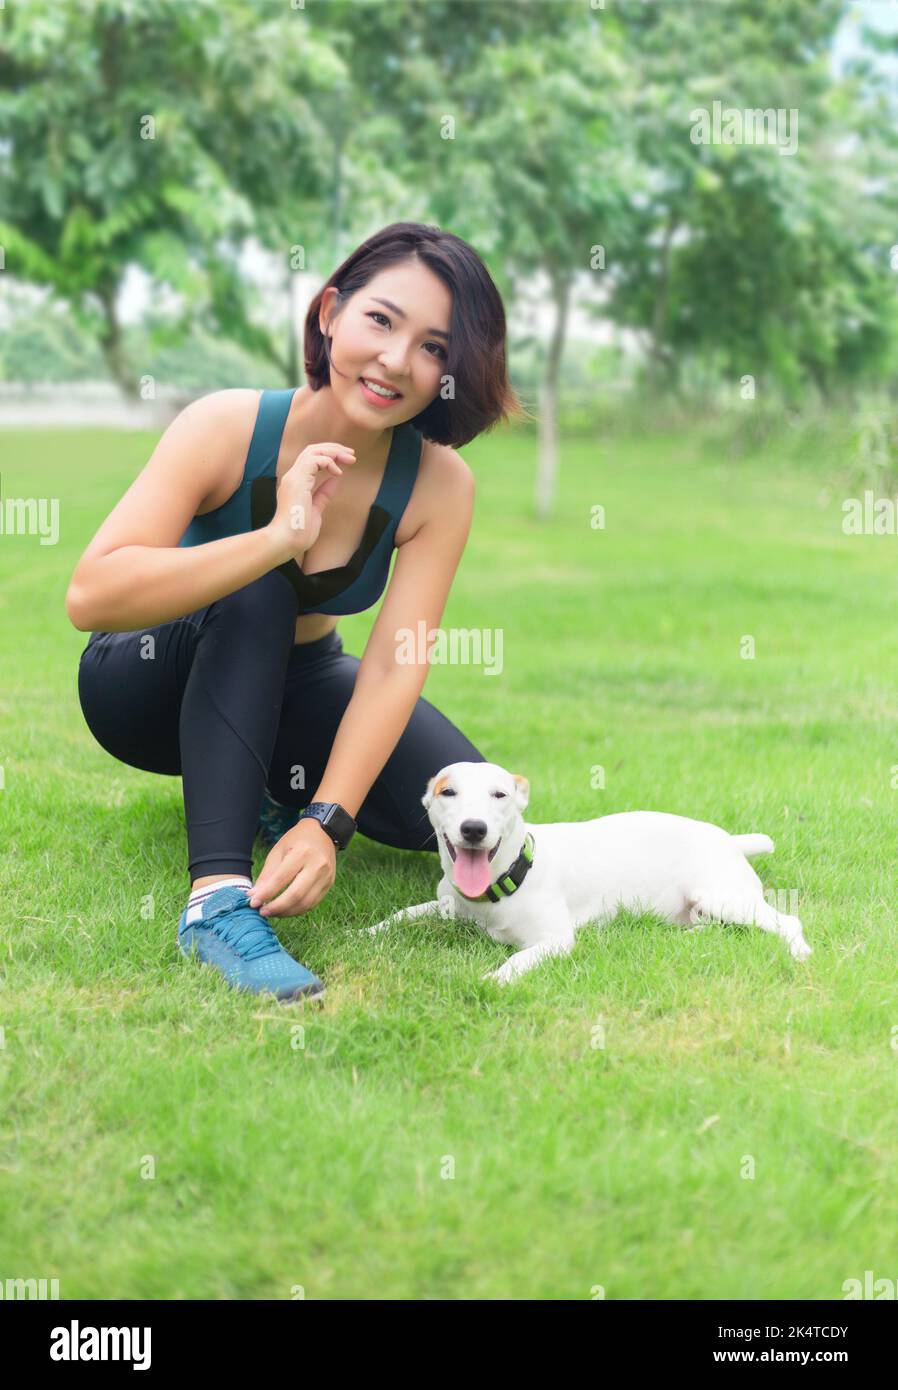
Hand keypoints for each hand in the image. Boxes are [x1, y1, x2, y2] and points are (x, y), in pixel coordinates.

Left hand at [248, 816, 336, 917]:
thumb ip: (267, 875)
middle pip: (296, 895)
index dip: (266, 893)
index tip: (253, 902)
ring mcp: (326, 876)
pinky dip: (297, 910)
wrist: (323, 834)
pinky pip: (312, 903)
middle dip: (276, 907)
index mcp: (302, 853)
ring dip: (286, 912)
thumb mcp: (278, 851)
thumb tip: (254, 896)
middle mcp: (317, 865)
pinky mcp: (329, 884)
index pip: (281, 879)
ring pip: (305, 903)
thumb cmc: (297, 841)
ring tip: (272, 912)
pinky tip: (285, 909)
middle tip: (262, 911)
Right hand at [268, 442, 355, 558]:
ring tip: (350, 458)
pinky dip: (329, 462)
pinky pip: (315, 460)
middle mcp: (293, 477)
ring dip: (334, 452)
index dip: (329, 456)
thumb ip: (324, 494)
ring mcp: (294, 478)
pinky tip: (338, 473)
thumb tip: (335, 480)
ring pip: (313, 451)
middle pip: (312, 450)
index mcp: (296, 483)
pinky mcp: (298, 481)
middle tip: (351, 453)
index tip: (346, 460)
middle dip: (334, 448)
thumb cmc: (299, 532)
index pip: (311, 459)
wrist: (286, 541)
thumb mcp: (316, 509)